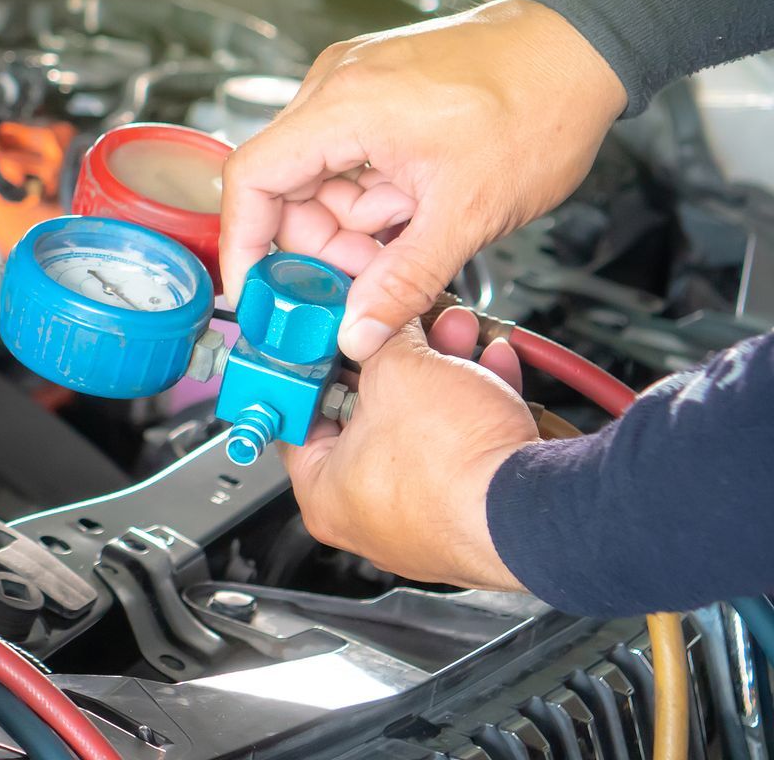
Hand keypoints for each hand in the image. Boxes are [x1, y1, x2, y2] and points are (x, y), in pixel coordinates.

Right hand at [220, 0, 624, 359]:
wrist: (584, 48)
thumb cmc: (537, 105)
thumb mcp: (467, 213)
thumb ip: (403, 280)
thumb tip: (358, 332)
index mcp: (344, 107)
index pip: (252, 179)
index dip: (245, 244)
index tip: (260, 291)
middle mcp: (336, 86)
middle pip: (286, 184)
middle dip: (319, 244)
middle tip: (365, 283)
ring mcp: (355, 83)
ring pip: (319, 174)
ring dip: (353, 222)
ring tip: (412, 237)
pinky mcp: (377, 89)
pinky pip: (347, 154)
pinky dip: (371, 192)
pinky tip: (416, 206)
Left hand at [282, 307, 535, 589]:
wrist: (538, 507)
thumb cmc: (456, 466)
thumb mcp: (399, 369)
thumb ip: (382, 336)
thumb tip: (383, 318)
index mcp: (325, 494)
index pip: (300, 415)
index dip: (318, 364)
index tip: (333, 335)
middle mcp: (368, 517)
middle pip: (368, 416)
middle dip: (398, 360)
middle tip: (405, 329)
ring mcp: (424, 520)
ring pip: (423, 425)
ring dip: (443, 372)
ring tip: (456, 334)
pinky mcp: (473, 513)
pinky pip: (464, 447)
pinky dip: (475, 404)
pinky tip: (491, 365)